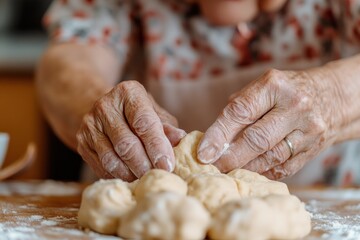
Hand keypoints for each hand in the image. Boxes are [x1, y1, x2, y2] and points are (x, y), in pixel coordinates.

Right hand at [77, 81, 185, 180]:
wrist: (105, 110)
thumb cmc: (138, 114)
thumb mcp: (156, 114)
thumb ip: (167, 127)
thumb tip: (180, 139)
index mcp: (128, 93)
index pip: (143, 122)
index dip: (156, 146)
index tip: (167, 165)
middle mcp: (105, 105)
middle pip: (126, 143)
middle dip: (144, 165)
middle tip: (157, 176)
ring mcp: (90, 124)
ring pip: (111, 158)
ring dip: (131, 174)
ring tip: (145, 179)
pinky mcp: (82, 141)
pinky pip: (100, 166)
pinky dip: (117, 176)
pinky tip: (130, 178)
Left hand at [198, 68, 343, 179]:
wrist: (332, 97)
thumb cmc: (286, 91)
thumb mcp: (262, 88)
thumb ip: (238, 109)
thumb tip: (213, 139)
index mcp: (274, 86)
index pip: (240, 112)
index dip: (218, 134)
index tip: (203, 153)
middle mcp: (294, 106)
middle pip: (256, 139)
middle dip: (230, 157)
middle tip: (213, 166)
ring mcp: (308, 130)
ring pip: (269, 157)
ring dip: (245, 167)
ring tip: (229, 170)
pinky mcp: (313, 149)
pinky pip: (283, 168)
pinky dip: (263, 172)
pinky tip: (251, 171)